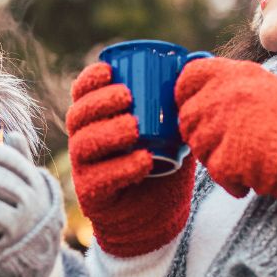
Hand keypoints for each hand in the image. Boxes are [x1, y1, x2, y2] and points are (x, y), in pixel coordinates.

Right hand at [65, 62, 192, 257]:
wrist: (158, 215)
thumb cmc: (163, 164)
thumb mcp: (171, 130)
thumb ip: (178, 102)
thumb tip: (198, 62)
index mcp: (97, 120)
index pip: (81, 94)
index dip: (89, 79)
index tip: (109, 70)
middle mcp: (84, 141)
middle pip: (78, 116)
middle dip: (99, 102)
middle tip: (127, 96)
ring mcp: (85, 169)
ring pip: (84, 144)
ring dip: (109, 132)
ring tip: (135, 128)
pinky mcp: (93, 195)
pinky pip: (100, 179)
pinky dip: (123, 168)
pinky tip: (143, 161)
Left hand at [174, 57, 276, 203]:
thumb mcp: (268, 89)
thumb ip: (234, 88)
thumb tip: (204, 97)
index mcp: (236, 74)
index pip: (188, 76)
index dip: (185, 94)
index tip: (193, 106)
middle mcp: (224, 94)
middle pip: (187, 116)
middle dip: (201, 134)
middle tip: (227, 145)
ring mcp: (221, 126)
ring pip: (198, 146)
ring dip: (216, 158)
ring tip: (247, 160)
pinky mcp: (225, 157)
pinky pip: (214, 172)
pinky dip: (231, 181)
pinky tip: (253, 177)